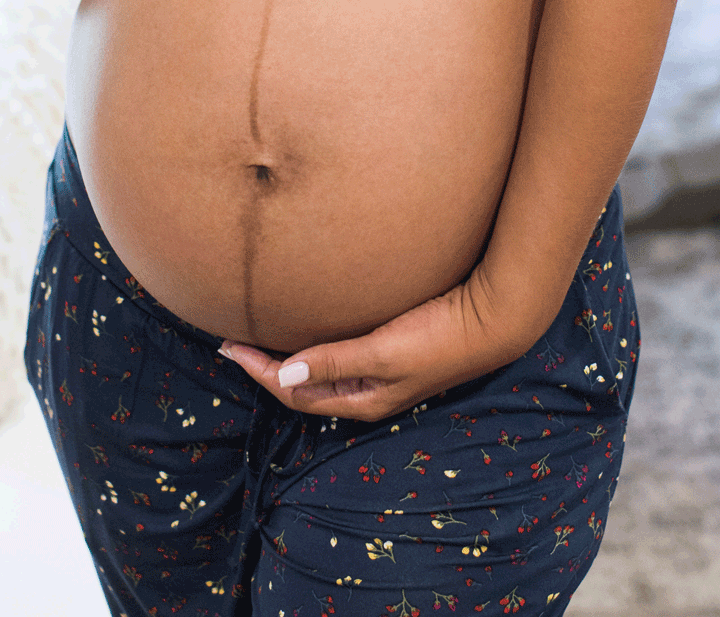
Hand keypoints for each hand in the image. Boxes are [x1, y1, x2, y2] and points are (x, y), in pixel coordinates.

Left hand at [218, 269, 531, 421]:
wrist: (491, 320)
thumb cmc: (439, 338)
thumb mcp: (383, 351)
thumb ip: (335, 361)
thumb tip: (284, 374)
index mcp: (361, 400)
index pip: (294, 391)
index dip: (258, 371)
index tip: (228, 346)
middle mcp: (365, 391)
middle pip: (301, 385)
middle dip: (265, 367)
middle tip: (233, 341)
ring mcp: (377, 372)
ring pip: (318, 370)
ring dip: (287, 356)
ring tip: (260, 336)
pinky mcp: (388, 349)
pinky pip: (337, 353)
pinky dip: (312, 345)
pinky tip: (307, 326)